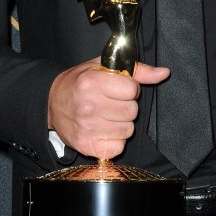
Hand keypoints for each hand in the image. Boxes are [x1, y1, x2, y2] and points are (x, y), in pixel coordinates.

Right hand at [47, 58, 169, 159]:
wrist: (51, 103)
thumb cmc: (79, 83)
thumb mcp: (103, 67)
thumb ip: (136, 70)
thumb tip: (164, 73)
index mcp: (93, 82)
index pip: (133, 90)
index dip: (129, 89)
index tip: (118, 88)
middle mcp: (89, 106)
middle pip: (132, 112)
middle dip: (126, 106)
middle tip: (111, 103)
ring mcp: (88, 128)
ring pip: (128, 130)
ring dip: (121, 124)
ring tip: (106, 116)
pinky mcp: (87, 146)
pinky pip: (118, 147)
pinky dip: (115, 140)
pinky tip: (104, 130)